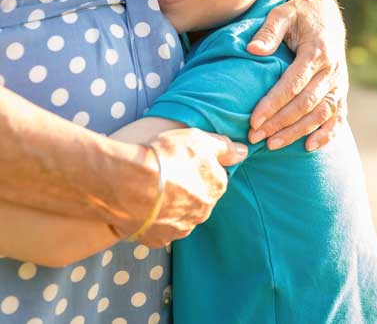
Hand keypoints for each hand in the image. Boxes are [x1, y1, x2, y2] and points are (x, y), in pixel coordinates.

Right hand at [124, 129, 246, 247]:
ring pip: (180, 216)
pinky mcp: (159, 239)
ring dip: (170, 207)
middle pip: (197, 199)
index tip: (181, 162)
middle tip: (165, 175)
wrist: (129, 183)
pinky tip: (142, 208)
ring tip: (150, 191)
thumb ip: (224, 147)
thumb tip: (243, 152)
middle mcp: (204, 211)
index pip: (214, 178)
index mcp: (217, 187)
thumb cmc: (167, 157)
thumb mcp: (200, 140)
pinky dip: (153, 221)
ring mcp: (182, 228)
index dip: (197, 168)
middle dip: (185, 189)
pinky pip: (159, 230)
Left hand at [246, 0, 348, 150]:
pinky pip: (338, 116)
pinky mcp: (341, 91)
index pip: (294, 83)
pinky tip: (310, 146)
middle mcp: (332, 70)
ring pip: (321, 114)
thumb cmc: (299, 14)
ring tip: (273, 145)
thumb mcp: (283, 13)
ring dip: (298, 132)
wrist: (327, 13)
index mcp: (317, 51)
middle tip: (255, 137)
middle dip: (280, 123)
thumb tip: (253, 50)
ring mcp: (339, 83)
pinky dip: (327, 133)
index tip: (253, 120)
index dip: (274, 103)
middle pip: (306, 103)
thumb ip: (269, 31)